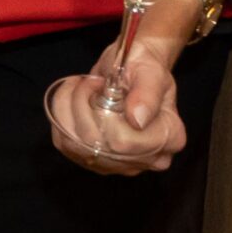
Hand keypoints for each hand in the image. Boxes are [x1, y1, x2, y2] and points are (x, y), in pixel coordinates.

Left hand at [46, 38, 188, 175]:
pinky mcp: (98, 161)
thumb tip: (137, 119)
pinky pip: (65, 144)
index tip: (106, 86)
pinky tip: (73, 99)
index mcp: (170, 138)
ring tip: (82, 87)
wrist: (131, 69)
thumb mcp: (150, 72)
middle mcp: (149, 159)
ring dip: (69, 108)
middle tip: (91, 82)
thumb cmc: (144, 68)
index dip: (103, 114)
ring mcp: (122, 164)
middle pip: (96, 147)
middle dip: (83, 106)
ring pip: (76, 146)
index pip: (123, 143)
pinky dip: (61, 115)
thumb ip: (147, 94)